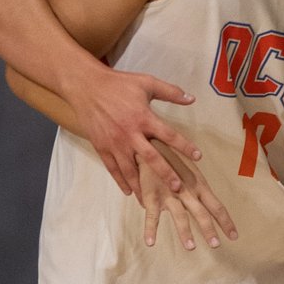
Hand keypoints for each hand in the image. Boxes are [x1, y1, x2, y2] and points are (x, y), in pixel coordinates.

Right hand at [75, 65, 208, 197]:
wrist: (86, 87)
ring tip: (151, 200)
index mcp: (143, 117)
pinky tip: (129, 192)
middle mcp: (130, 133)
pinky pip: (113, 168)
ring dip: (142, 186)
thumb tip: (192, 99)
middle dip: (165, 174)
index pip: (169, 135)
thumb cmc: (118, 84)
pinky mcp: (101, 147)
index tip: (198, 156)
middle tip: (177, 188)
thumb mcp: (146, 82)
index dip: (185, 146)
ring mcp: (114, 143)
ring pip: (130, 169)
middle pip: (151, 158)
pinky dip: (121, 181)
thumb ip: (170, 92)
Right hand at [135, 139, 238, 251]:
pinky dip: (150, 229)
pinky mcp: (152, 195)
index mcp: (199, 185)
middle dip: (209, 229)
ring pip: (180, 215)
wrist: (150, 144)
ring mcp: (170, 193)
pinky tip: (150, 242)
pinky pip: (151, 215)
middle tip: (216, 245)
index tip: (234, 236)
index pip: (217, 206)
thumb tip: (201, 205)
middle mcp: (187, 191)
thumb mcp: (190, 172)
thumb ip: (196, 190)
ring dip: (185, 232)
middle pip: (201, 213)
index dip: (226, 222)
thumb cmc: (172, 159)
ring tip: (191, 247)